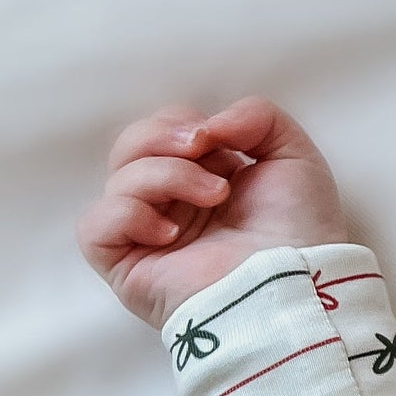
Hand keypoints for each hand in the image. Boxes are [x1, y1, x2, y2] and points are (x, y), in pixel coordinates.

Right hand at [78, 96, 349, 330]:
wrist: (296, 279)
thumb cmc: (301, 228)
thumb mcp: (293, 154)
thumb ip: (255, 116)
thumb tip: (207, 124)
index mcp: (204, 180)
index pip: (160, 132)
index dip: (179, 122)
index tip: (215, 137)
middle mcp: (171, 208)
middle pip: (128, 148)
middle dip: (160, 136)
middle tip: (200, 149)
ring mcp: (147, 239)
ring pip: (117, 180)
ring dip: (166, 174)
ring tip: (214, 197)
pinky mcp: (128, 269)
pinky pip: (94, 225)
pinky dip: (128, 215)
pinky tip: (171, 232)